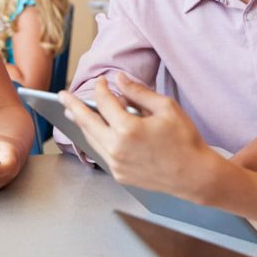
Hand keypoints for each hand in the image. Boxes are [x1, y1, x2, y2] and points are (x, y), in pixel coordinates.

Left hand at [58, 74, 221, 201]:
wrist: (194, 176)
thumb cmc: (185, 141)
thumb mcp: (166, 108)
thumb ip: (139, 92)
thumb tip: (119, 80)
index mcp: (128, 129)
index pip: (104, 102)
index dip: (100, 89)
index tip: (101, 81)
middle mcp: (117, 148)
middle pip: (87, 122)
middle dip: (73, 106)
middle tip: (62, 96)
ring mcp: (116, 164)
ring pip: (90, 139)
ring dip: (81, 123)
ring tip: (72, 112)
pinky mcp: (120, 174)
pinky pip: (101, 152)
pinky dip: (96, 139)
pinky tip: (95, 131)